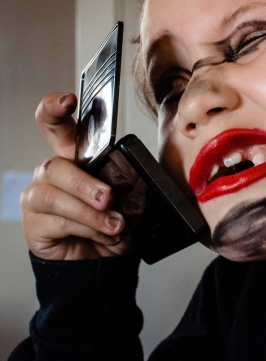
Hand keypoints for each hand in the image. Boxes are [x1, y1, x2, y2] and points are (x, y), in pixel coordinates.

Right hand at [21, 92, 128, 259]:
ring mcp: (39, 197)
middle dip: (83, 182)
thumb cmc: (112, 221)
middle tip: (108, 198)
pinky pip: (56, 221)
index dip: (55, 108)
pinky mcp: (35, 223)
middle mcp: (53, 173)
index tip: (68, 100)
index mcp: (74, 156)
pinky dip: (86, 229)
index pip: (56, 124)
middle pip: (55, 164)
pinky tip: (103, 235)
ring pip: (55, 195)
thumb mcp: (127, 195)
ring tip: (115, 225)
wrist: (102, 260)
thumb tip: (136, 173)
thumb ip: (126, 178)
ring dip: (89, 212)